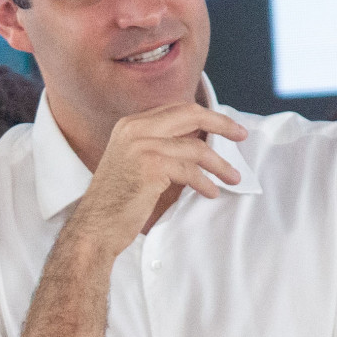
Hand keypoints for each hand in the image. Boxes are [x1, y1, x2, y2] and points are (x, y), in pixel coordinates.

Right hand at [65, 103, 246, 256]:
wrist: (95, 227)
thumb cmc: (118, 202)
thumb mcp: (136, 163)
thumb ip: (160, 147)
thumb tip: (198, 144)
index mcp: (130, 124)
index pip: (176, 108)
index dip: (205, 115)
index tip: (226, 126)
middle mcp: (134, 128)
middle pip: (189, 114)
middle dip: (220, 123)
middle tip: (241, 135)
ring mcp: (142, 145)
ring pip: (195, 147)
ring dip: (219, 164)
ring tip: (232, 177)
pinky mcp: (151, 166)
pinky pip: (190, 170)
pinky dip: (205, 183)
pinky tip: (211, 192)